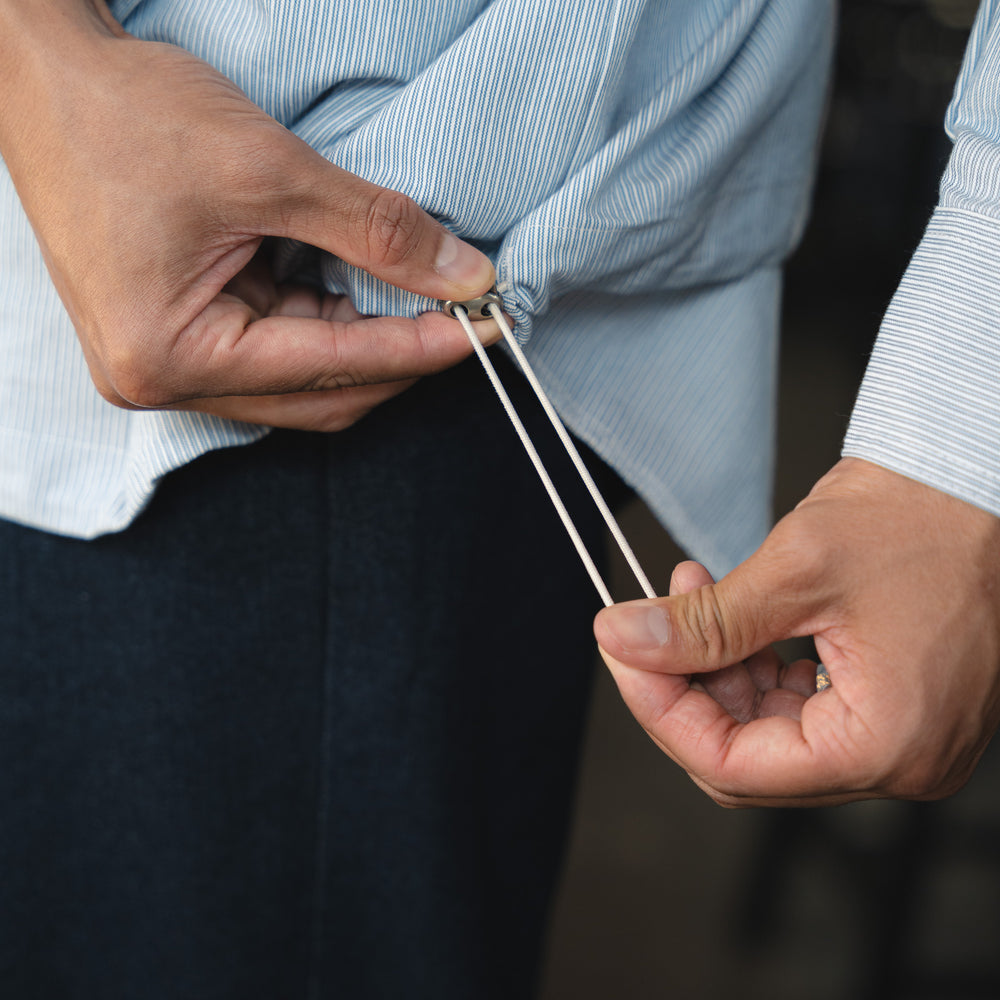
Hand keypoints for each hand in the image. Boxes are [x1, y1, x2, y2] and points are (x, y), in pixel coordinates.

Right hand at [0, 1, 496, 429]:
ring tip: (418, 294)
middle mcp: (161, 379)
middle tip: (462, 314)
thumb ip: (375, 231)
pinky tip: (359, 287)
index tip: (483, 327)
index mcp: (168, 355)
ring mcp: (165, 363)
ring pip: (301, 378)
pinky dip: (325, 322)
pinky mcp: (174, 336)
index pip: (328, 371)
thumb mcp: (267, 171)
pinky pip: (274, 348)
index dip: (416, 350)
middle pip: (318, 395)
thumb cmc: (127, 115)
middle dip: (395, 355)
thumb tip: (464, 276)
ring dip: (363, 339)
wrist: (40, 76)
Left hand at [594, 458, 999, 805]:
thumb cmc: (922, 517)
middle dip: (686, 689)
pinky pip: (801, 707)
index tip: (624, 655)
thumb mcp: (795, 571)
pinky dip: (756, 664)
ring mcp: (901, 737)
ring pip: (768, 732)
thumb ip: (703, 623)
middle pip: (747, 757)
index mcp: (886, 746)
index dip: (661, 711)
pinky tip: (733, 612)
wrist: (978, 479)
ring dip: (717, 668)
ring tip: (693, 595)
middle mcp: (902, 760)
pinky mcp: (893, 705)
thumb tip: (624, 640)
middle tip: (649, 628)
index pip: (733, 767)